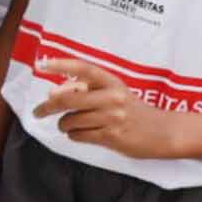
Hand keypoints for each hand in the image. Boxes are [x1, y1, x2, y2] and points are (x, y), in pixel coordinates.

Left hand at [29, 57, 188, 159]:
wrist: (164, 132)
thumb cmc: (135, 111)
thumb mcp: (116, 93)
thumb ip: (90, 90)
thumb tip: (54, 93)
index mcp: (112, 82)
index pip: (83, 69)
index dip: (61, 65)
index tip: (41, 64)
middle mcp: (112, 97)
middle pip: (68, 100)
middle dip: (46, 107)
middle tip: (37, 112)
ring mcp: (112, 118)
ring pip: (71, 121)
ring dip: (64, 125)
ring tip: (70, 125)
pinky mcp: (112, 137)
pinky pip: (79, 136)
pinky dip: (74, 135)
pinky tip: (81, 134)